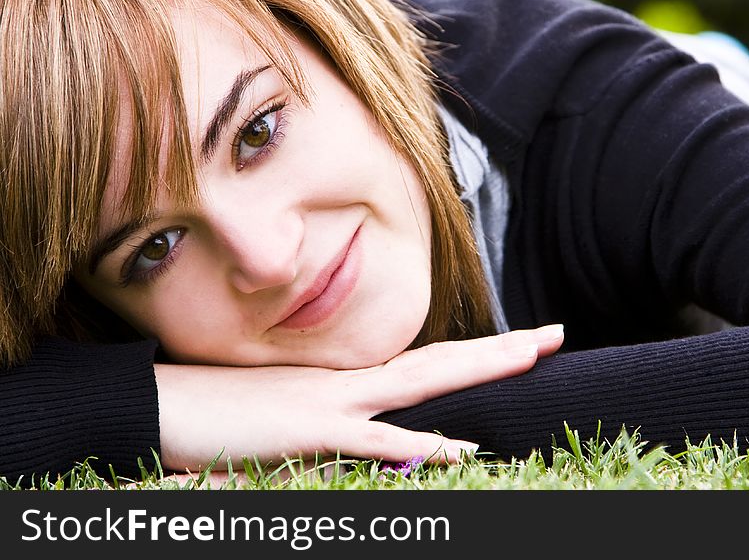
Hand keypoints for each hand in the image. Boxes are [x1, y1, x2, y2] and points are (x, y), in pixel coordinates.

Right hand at [154, 324, 563, 471]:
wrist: (157, 404)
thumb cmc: (218, 414)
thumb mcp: (285, 417)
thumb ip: (333, 426)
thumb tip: (381, 444)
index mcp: (345, 380)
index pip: (423, 365)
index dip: (472, 355)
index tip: (519, 348)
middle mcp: (347, 382)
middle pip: (439, 361)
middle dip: (500, 349)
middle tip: (554, 334)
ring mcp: (330, 402)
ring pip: (420, 382)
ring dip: (478, 369)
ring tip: (533, 356)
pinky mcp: (306, 429)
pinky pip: (372, 440)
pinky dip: (419, 447)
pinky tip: (462, 451)